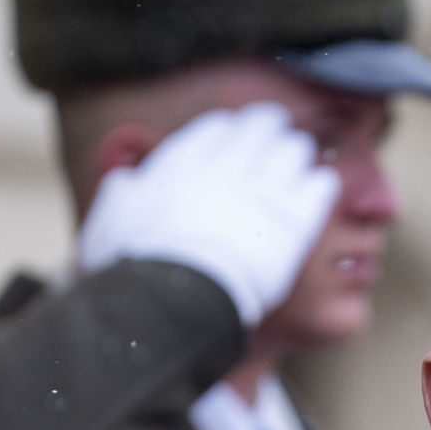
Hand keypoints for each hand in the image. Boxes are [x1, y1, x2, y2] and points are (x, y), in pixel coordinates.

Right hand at [79, 103, 340, 325]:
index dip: (229, 131)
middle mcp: (225, 167)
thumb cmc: (133, 270)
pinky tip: (314, 193)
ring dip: (295, 155)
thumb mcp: (110, 222)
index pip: (218, 126)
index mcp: (182, 163)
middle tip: (274, 141)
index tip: (233, 140)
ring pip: (295, 150)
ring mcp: (262, 192)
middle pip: (262, 127)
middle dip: (269, 131)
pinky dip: (318, 185)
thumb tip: (124, 179)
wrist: (172, 303)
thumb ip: (120, 193)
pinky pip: (320, 185)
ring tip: (297, 167)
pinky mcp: (293, 222)